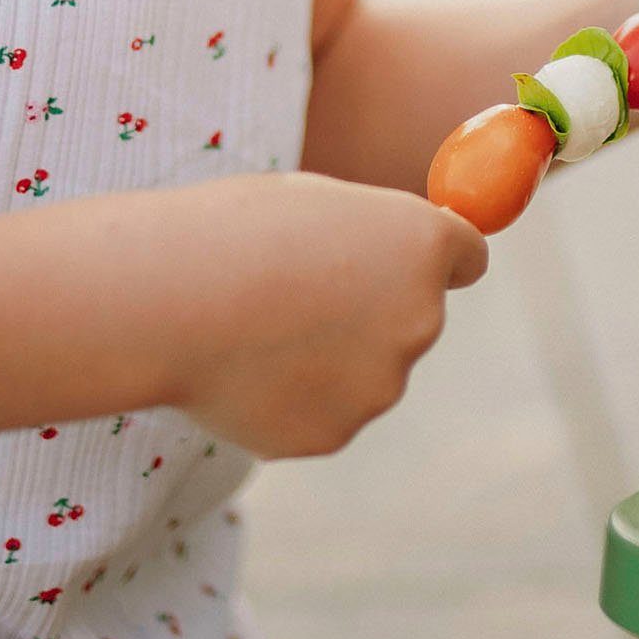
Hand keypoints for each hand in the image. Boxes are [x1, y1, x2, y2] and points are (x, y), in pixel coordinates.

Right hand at [165, 171, 486, 457]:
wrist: (172, 300)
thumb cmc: (232, 232)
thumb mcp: (313, 204)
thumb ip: (365, 239)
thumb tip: (380, 265)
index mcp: (421, 245)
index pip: (466, 257)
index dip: (434, 261)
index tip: (408, 266)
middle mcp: (421, 319)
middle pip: (412, 319)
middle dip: (369, 313)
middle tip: (294, 295)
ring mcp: (381, 386)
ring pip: (363, 372)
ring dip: (324, 359)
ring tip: (252, 330)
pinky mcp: (335, 434)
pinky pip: (320, 412)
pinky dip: (289, 398)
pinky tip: (240, 370)